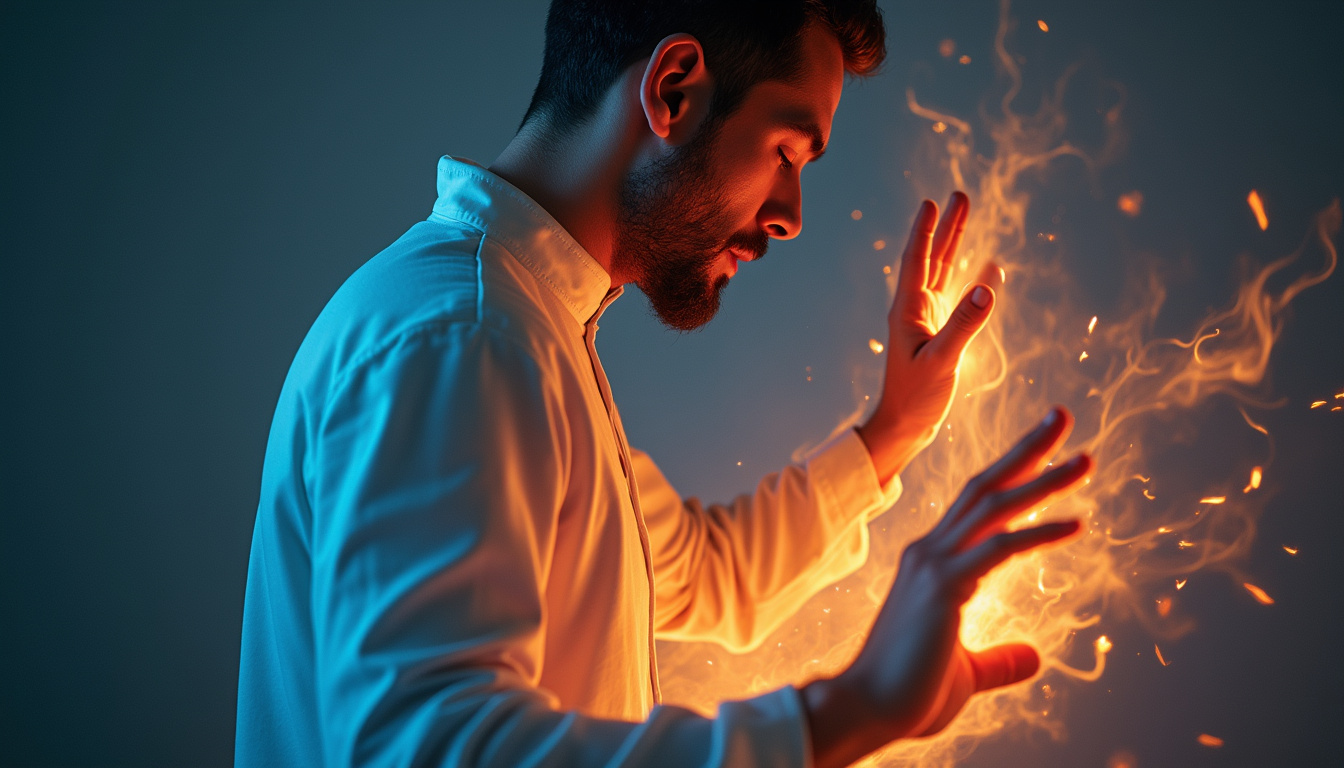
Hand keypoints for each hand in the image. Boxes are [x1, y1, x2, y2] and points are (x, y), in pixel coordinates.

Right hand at [803, 408, 1092, 767]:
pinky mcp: (944, 587)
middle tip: (1062, 418)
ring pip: (994, 507)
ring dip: (1042, 479)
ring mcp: (935, 565)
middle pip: (985, 487)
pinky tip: (1077, 522)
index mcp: (932, 564)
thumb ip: (999, 661)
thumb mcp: (965, 673)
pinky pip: (999, 548)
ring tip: (1084, 460)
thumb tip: (1034, 657)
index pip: (976, 506)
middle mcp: (930, 553)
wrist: (865, 708)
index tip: (1047, 452)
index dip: (1013, 476)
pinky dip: (1039, 532)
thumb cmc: (907, 693)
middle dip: (1026, 451)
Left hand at [857, 193, 997, 483]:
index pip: (916, 262)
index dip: (925, 232)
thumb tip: (987, 288)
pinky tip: (987, 268)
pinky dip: (972, 279)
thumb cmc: (915, 398)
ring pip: (943, 272)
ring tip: (966, 214)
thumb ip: (963, 326)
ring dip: (954, 244)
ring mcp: (927, 320)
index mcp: (907, 311)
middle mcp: (915, 309)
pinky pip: (957, 298)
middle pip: (931, 258)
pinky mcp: (940, 333)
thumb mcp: (941, 361)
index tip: (932, 202)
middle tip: (958, 195)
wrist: (905, 426)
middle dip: (945, 227)